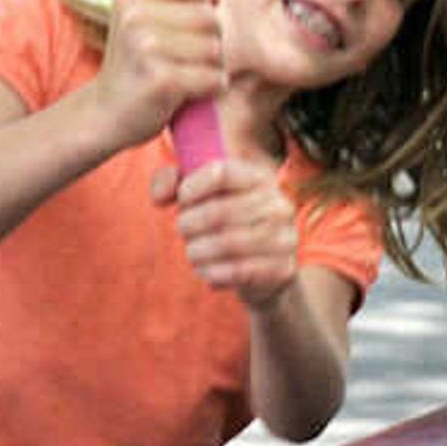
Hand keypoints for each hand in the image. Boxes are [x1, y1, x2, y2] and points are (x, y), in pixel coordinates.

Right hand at [98, 0, 221, 147]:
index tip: (181, 26)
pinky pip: (214, 77)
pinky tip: (187, 94)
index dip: (198, 2)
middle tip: (181, 60)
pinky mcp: (162, 79)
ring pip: (215, 47)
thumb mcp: (142, 21)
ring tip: (183, 75)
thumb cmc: (137, 65)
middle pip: (208, 15)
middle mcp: (134, 15)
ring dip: (211, 67)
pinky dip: (211, 89)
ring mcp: (146, 46)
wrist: (107, 113)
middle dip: (208, 40)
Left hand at [156, 153, 300, 302]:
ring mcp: (285, 237)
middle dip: (189, 225)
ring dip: (198, 251)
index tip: (182, 200)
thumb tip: (161, 197)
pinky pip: (239, 271)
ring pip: (228, 243)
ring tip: (193, 253)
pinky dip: (213, 272)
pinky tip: (206, 271)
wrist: (264, 272)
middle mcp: (278, 205)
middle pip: (219, 212)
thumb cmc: (224, 226)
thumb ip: (172, 182)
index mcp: (259, 178)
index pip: (220, 172)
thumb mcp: (200, 196)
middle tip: (182, 231)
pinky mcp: (283, 268)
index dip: (192, 187)